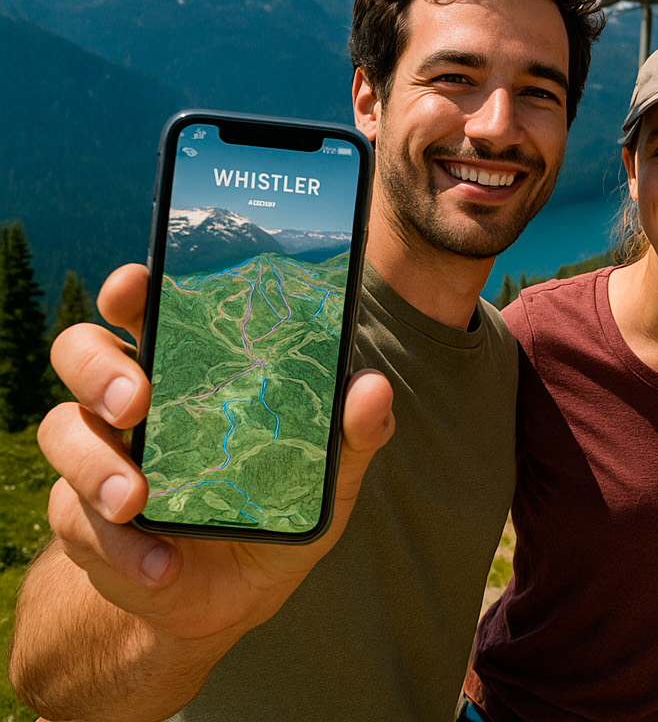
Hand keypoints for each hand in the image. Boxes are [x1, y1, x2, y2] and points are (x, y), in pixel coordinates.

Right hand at [39, 263, 394, 642]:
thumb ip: (352, 432)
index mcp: (189, 369)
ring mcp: (102, 457)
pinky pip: (80, 523)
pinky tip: (162, 568)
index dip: (131, 289)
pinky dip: (123, 549)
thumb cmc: (279, 506)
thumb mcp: (328, 475)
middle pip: (80, 352)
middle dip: (98, 369)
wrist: (237, 596)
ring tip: (137, 501)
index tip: (136, 284)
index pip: (145, 307)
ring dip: (95, 466)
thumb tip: (372, 387)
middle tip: (136, 401)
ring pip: (62, 432)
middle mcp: (135, 402)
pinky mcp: (87, 521)